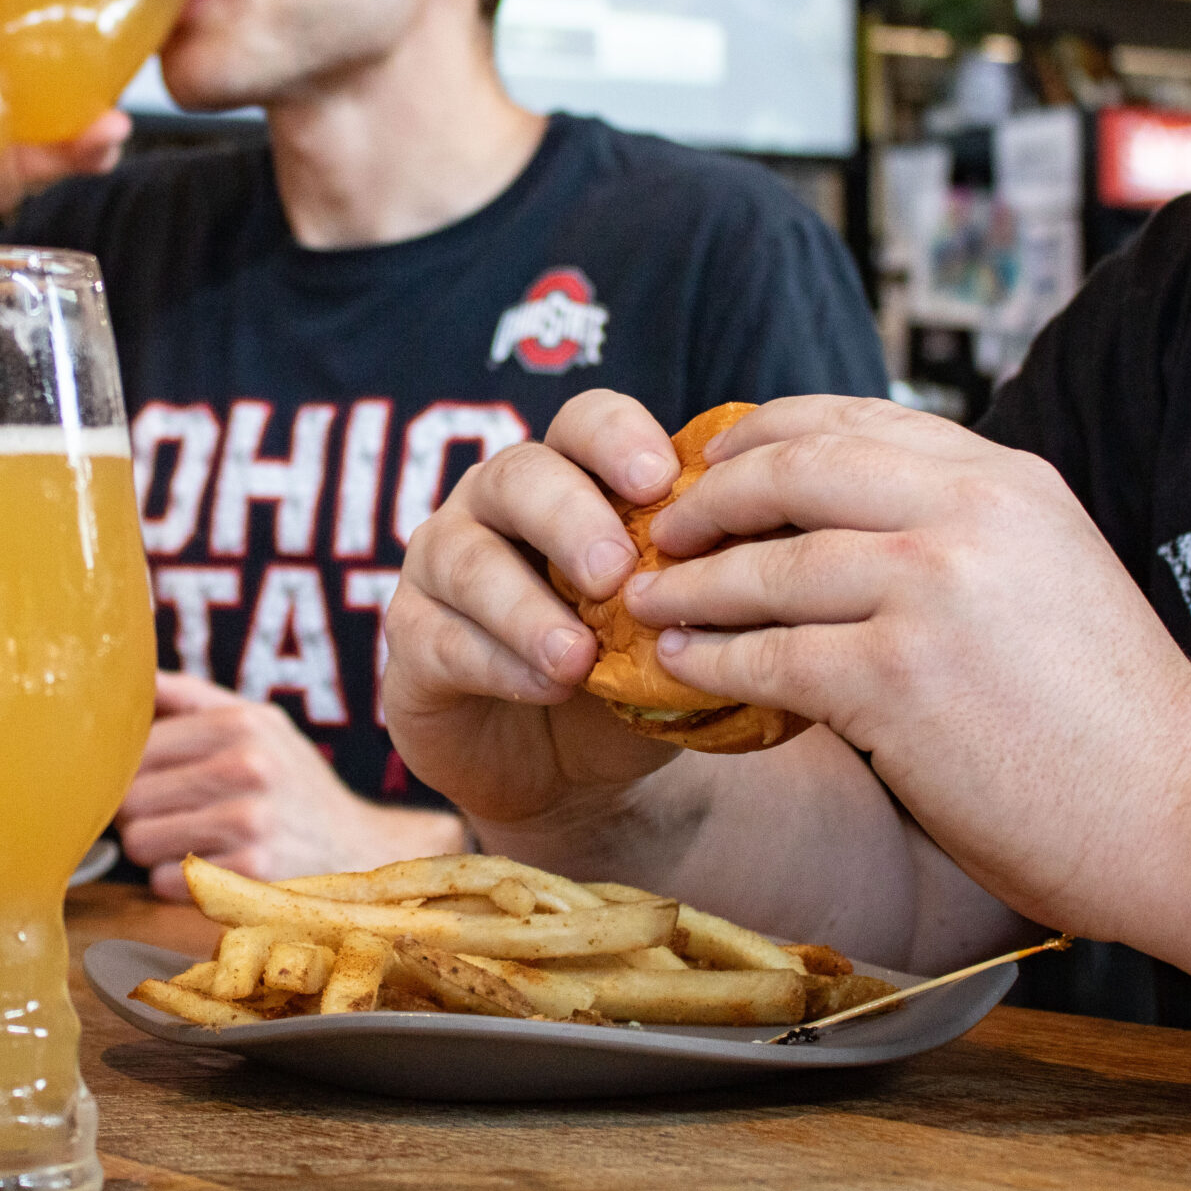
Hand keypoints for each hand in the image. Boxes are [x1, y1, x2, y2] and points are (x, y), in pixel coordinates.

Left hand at [117, 672, 464, 901]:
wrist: (358, 848)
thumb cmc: (292, 783)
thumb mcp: (258, 723)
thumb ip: (190, 698)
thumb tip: (125, 674)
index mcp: (241, 723)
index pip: (135, 748)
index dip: (130, 772)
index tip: (150, 783)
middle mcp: (247, 766)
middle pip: (130, 798)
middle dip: (140, 814)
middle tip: (171, 817)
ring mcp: (250, 822)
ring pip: (139, 842)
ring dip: (155, 850)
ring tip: (191, 841)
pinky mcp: (250, 874)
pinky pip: (166, 882)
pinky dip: (180, 882)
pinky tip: (213, 867)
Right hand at [381, 390, 699, 827]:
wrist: (577, 767)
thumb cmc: (635, 668)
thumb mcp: (683, 621)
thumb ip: (711, 582)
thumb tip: (777, 552)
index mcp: (571, 476)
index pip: (584, 422)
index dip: (617, 439)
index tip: (661, 481)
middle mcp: (495, 505)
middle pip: (517, 477)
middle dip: (570, 519)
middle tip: (617, 571)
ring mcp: (441, 568)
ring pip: (465, 557)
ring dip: (526, 606)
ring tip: (578, 656)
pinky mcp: (412, 642)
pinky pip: (439, 638)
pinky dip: (497, 662)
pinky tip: (547, 686)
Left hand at [627, 395, 1190, 938]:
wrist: (1187, 812)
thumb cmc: (1115, 720)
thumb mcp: (1049, 572)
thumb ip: (965, 533)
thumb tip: (860, 526)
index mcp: (1007, 479)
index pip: (856, 421)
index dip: (766, 433)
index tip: (715, 456)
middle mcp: (968, 513)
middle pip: (793, 470)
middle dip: (709, 494)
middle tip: (659, 522)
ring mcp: (930, 591)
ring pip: (768, 566)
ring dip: (691, 582)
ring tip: (645, 597)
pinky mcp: (897, 679)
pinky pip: (770, 655)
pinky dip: (712, 657)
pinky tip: (678, 664)